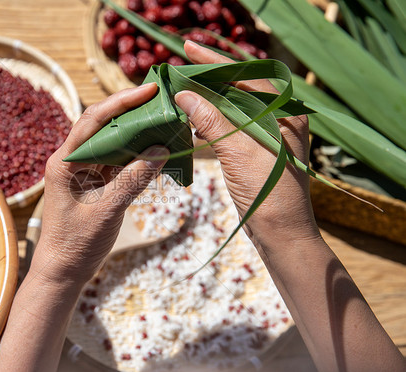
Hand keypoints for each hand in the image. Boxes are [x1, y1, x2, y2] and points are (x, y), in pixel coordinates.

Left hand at [34, 83, 168, 284]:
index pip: (93, 120)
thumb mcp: (106, 211)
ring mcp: (85, 171)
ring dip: (137, 133)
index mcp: (64, 161)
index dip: (121, 102)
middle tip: (163, 100)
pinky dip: (137, 155)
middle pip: (103, 125)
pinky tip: (158, 150)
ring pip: (113, 142)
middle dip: (132, 111)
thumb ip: (133, 180)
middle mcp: (72, 160)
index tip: (149, 90)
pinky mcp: (96, 183)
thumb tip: (162, 150)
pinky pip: (118, 161)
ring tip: (165, 121)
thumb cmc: (75, 244)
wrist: (63, 272)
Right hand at [175, 41, 319, 249]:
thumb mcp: (238, 151)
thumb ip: (211, 120)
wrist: (282, 232)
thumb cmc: (267, 192)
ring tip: (181, 92)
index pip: (246, 74)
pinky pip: (232, 126)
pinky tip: (194, 122)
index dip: (215, 61)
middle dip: (209, 78)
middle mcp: (279, 118)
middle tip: (180, 68)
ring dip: (208, 100)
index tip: (188, 48)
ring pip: (234, 106)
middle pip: (239, 86)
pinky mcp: (258, 149)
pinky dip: (213, 121)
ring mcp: (269, 134)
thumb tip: (184, 94)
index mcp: (283, 112)